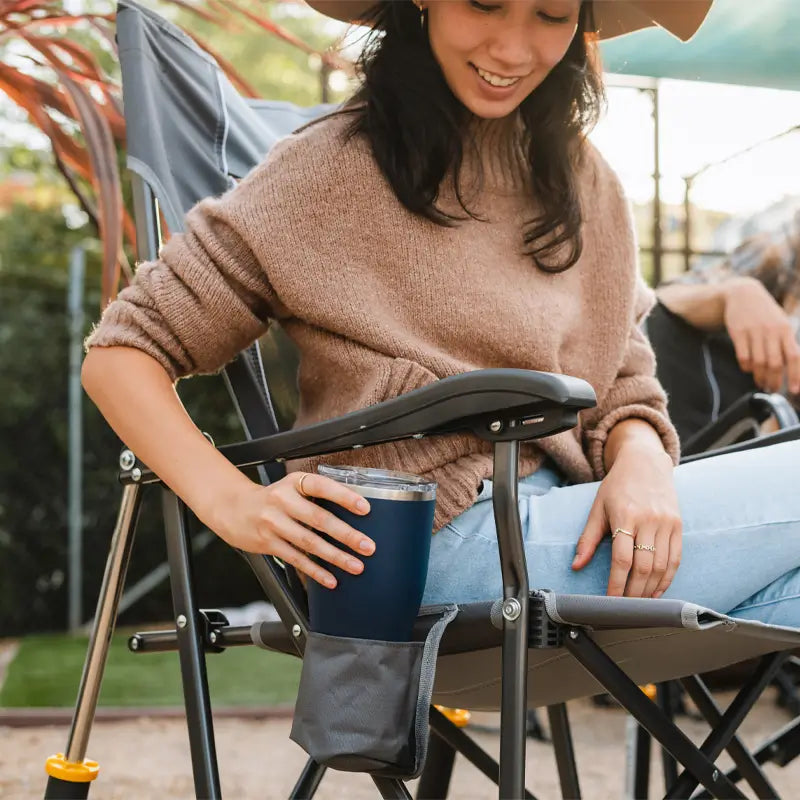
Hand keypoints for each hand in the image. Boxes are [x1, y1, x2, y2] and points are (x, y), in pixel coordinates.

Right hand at [210, 472, 374, 588]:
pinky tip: (331, 579)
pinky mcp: (268, 543)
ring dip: (335, 557)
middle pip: (319, 519)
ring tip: (356, 565)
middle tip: (367, 546)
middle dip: (346, 535)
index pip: (321, 486)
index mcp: (294, 483)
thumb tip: (355, 509)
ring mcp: (274, 523)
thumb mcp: (292, 486)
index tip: (365, 508)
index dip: (344, 496)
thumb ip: (317, 495)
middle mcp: (283, 501)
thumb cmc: (272, 498)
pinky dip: (315, 571)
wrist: (232, 508)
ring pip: (309, 543)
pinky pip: (296, 559)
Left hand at [572, 444, 681, 597]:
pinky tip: (656, 591)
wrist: (645, 463)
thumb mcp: (597, 508)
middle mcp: (649, 520)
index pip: (622, 559)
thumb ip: (588, 538)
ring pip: (661, 566)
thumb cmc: (617, 486)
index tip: (610, 601)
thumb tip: (576, 565)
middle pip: (643, 566)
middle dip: (633, 592)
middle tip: (625, 607)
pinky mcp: (678, 525)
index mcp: (625, 516)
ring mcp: (666, 523)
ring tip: (639, 603)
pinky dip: (667, 579)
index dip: (616, 584)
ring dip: (650, 589)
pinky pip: (675, 559)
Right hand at [723, 277, 799, 393]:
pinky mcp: (738, 333)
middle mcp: (771, 331)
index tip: (793, 390)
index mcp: (785, 330)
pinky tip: (748, 369)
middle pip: (774, 363)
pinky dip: (746, 367)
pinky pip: (743, 356)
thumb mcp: (780, 323)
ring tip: (760, 383)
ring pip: (758, 362)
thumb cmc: (765, 313)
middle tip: (772, 389)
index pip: (794, 357)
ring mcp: (754, 332)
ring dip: (759, 377)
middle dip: (774, 381)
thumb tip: (792, 366)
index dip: (795, 375)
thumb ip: (786, 342)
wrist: (743, 294)